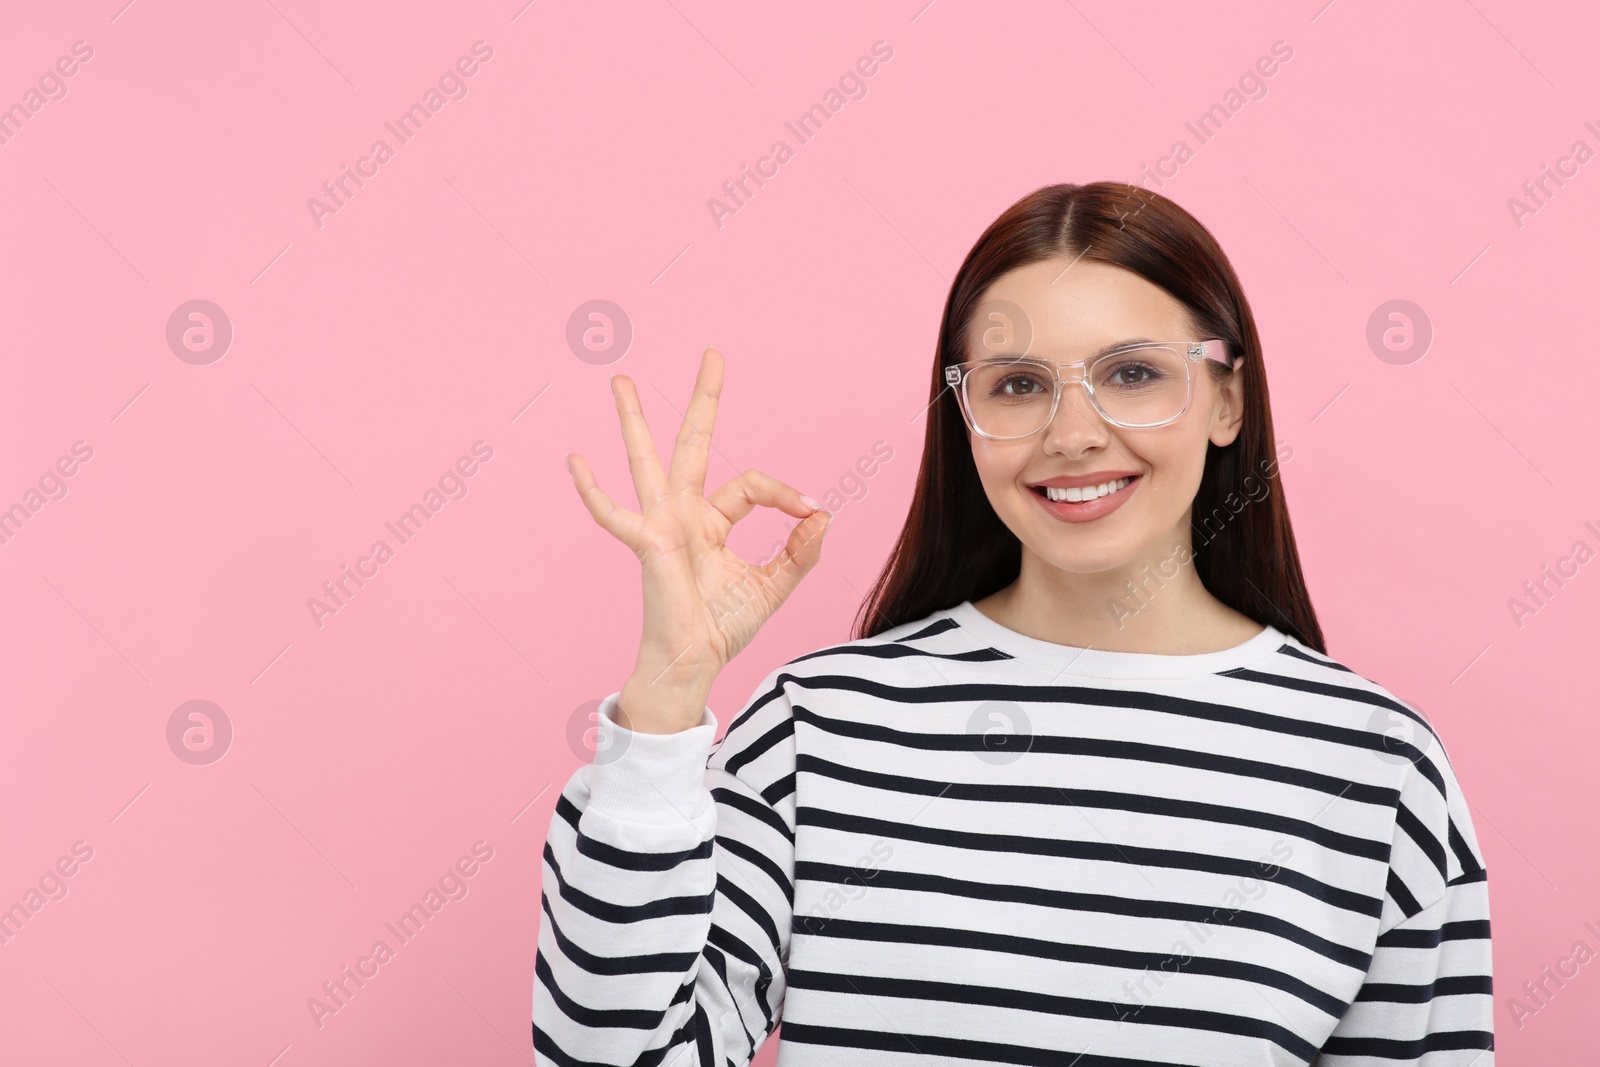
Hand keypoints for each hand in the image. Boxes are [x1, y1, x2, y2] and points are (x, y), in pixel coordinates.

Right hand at [565, 347, 833, 732]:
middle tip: (712, 353)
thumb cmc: (722, 628)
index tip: (813, 511)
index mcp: (711, 520)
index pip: (751, 484)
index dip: (785, 493)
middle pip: (694, 444)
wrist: (694, 663)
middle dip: (703, 400)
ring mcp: (661, 526)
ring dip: (633, 421)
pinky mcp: (647, 545)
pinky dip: (594, 491)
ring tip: (619, 380)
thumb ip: (800, 552)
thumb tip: (823, 514)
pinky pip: (615, 516)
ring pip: (647, 462)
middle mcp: (683, 514)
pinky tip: (575, 461)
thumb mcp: (774, 586)